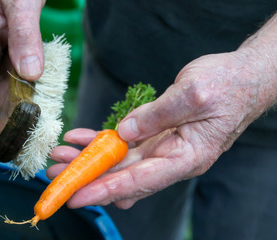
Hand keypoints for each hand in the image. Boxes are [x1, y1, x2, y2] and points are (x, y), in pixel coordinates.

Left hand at [49, 49, 274, 208]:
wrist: (242, 77)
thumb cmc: (227, 86)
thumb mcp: (194, 95)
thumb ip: (157, 116)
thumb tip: (124, 133)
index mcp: (186, 157)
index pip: (140, 180)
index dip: (106, 189)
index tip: (77, 196)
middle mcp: (171, 158)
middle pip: (123, 175)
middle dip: (88, 176)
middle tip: (56, 173)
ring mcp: (162, 147)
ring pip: (118, 161)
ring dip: (88, 159)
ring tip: (60, 155)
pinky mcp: (155, 134)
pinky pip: (123, 142)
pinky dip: (101, 140)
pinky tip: (79, 136)